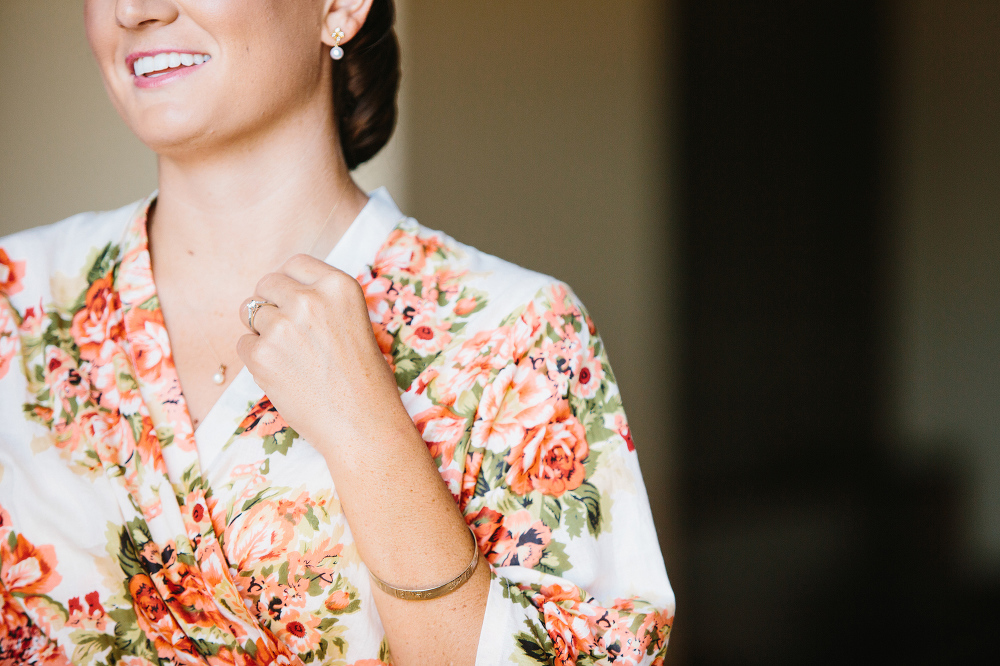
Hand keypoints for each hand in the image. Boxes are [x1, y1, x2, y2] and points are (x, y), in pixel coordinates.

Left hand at [237, 254, 403, 447]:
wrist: (363, 424)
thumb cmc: (365, 380)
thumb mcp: (355, 322)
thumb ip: (323, 302)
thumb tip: (285, 295)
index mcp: (339, 286)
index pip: (295, 264)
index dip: (289, 283)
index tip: (291, 300)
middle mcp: (309, 299)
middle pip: (266, 284)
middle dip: (270, 304)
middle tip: (285, 332)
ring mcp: (282, 326)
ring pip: (249, 313)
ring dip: (261, 332)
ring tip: (287, 356)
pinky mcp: (262, 355)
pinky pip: (243, 344)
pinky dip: (256, 359)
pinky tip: (283, 375)